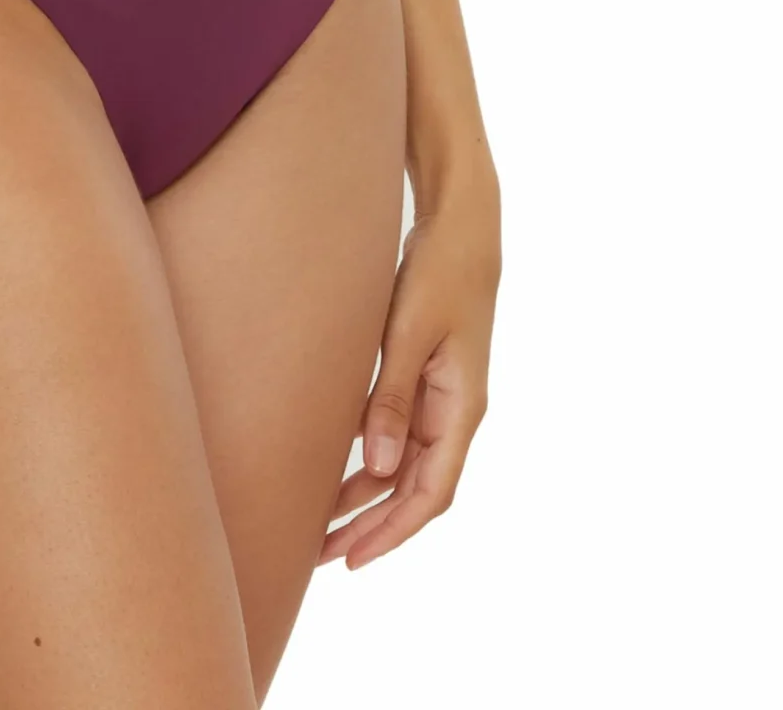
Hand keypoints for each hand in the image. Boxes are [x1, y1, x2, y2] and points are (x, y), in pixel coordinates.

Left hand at [319, 187, 499, 570]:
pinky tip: (336, 467)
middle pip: (415, 488)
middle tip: (320, 556)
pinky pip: (399, 433)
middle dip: (371, 525)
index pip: (431, 493)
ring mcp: (442, 396)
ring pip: (405, 465)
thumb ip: (392, 398)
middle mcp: (455, 411)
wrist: (460, 224)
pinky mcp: (425, 376)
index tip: (352, 558)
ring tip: (320, 523)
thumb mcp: (410, 333)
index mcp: (462, 409)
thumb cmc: (438, 272)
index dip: (392, 531)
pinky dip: (371, 458)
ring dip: (367, 496)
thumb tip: (376, 468)